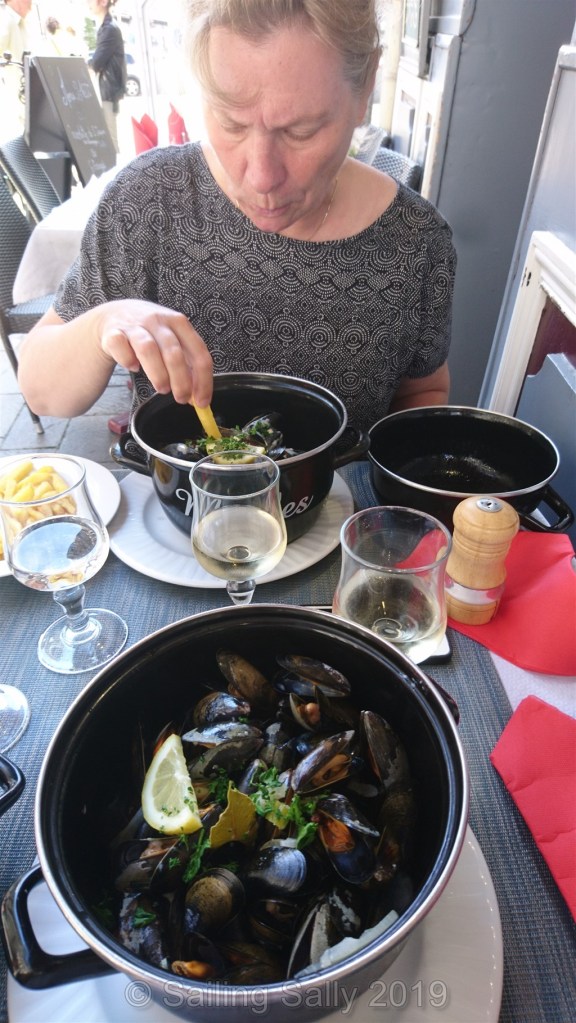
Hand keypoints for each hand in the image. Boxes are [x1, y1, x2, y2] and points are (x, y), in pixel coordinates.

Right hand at [98, 299, 213, 406]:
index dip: (203, 380)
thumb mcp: (172, 341)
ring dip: (158, 374)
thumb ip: (186, 365)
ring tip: (162, 388)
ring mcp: (134, 325)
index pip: (199, 352)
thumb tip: (197, 396)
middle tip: (181, 399)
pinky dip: (127, 360)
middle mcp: (158, 321)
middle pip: (174, 353)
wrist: (114, 315)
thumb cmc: (149, 332)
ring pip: (148, 350)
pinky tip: (133, 368)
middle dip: (181, 381)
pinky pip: (120, 347)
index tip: (202, 401)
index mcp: (178, 323)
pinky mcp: (113, 332)